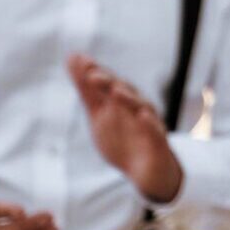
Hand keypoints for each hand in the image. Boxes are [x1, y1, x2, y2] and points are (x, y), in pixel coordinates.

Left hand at [67, 53, 182, 204]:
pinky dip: (149, 122)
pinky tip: (142, 115)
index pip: (106, 83)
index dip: (93, 72)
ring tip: (115, 91)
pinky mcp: (158, 141)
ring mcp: (148, 123)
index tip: (78, 60)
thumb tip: (71, 58)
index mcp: (119, 102)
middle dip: (108, 83)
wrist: (147, 171)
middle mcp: (134, 108)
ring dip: (128, 98)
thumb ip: (86, 89)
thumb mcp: (98, 115)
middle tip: (92, 75)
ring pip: (141, 106)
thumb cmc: (122, 139)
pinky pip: (155, 130)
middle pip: (123, 91)